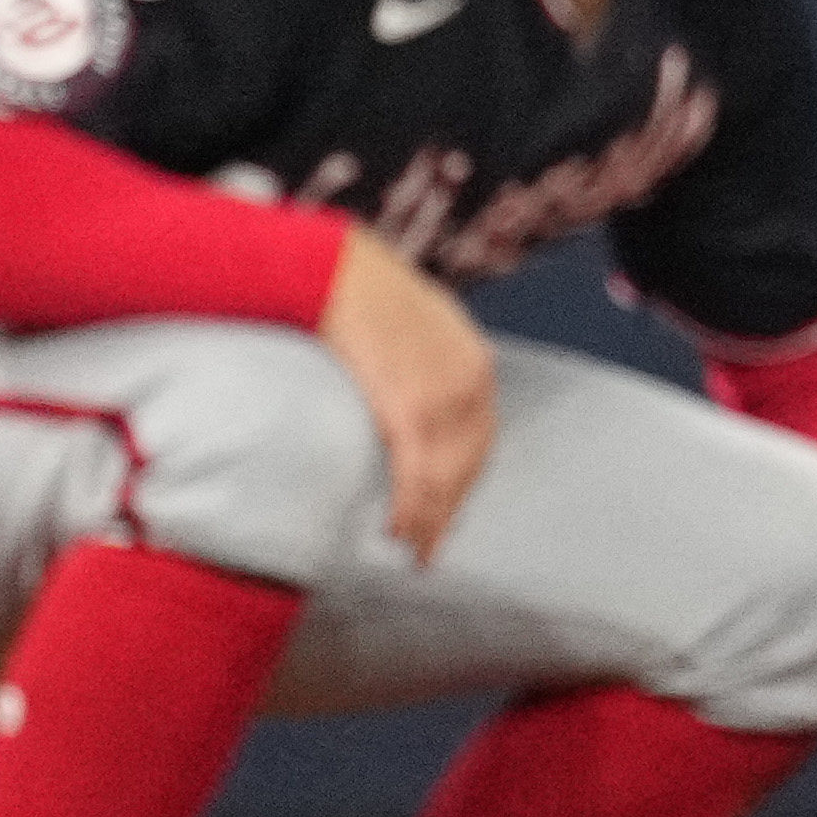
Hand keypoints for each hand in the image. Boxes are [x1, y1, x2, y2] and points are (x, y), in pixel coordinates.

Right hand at [315, 230, 495, 557]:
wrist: (336, 267)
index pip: (479, 440)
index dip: (464, 483)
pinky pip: (414, 470)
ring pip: (443, 476)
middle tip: (427, 550)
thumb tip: (414, 410)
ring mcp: (442, 394)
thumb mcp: (418, 327)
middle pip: (466, 465)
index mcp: (475, 363)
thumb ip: (427, 368)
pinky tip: (397, 529)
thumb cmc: (364, 295)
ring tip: (409, 548)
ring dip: (427, 520)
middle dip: (448, 511)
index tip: (449, 514)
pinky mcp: (406, 404)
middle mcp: (470, 381)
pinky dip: (410, 506)